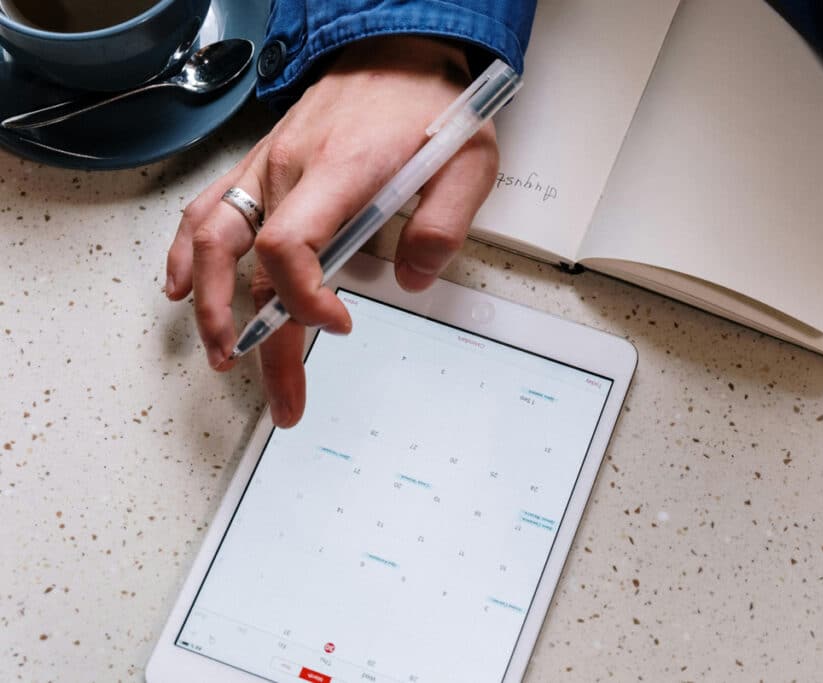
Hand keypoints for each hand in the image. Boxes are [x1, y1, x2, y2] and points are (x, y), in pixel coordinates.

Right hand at [164, 37, 497, 426]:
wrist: (399, 50)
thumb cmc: (430, 105)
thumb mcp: (467, 163)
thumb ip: (443, 224)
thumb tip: (412, 280)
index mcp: (342, 170)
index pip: (290, 245)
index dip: (304, 299)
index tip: (338, 326)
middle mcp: (292, 169)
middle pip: (248, 263)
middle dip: (260, 340)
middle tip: (283, 396)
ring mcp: (269, 167)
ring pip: (212, 241)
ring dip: (209, 305)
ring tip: (222, 356)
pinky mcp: (262, 166)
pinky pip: (209, 209)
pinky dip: (185, 252)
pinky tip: (178, 288)